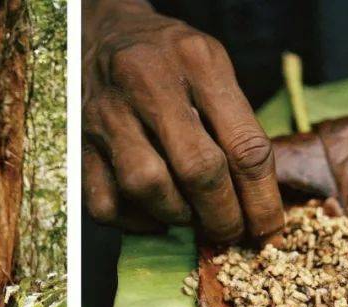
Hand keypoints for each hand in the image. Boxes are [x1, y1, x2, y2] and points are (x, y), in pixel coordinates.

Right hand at [82, 0, 282, 241]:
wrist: (105, 34)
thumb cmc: (170, 61)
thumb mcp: (213, 70)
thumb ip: (236, 126)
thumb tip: (257, 205)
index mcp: (198, 63)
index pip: (244, 146)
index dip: (261, 200)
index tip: (267, 230)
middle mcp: (149, 83)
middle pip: (198, 169)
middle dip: (222, 216)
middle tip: (230, 232)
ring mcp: (108, 114)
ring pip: (147, 186)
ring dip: (177, 215)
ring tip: (189, 216)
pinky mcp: (80, 143)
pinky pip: (106, 202)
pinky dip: (134, 222)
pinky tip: (151, 214)